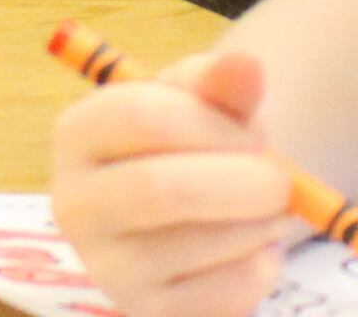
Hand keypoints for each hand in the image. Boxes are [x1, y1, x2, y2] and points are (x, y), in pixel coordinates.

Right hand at [52, 50, 302, 316]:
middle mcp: (76, 205)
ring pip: (197, 245)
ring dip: (258, 223)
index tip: (255, 130)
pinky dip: (260, 267)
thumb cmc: (194, 141)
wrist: (193, 213)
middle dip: (240, 182)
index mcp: (79, 134)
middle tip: (281, 180)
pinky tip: (253, 249)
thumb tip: (246, 65)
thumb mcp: (203, 100)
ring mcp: (107, 268)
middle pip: (160, 190)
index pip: (140, 117)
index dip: (212, 123)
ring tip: (267, 210)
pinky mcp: (146, 313)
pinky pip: (222, 295)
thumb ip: (222, 80)